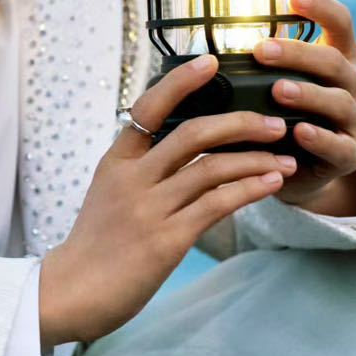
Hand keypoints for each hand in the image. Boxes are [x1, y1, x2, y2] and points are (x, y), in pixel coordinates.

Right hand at [37, 54, 296, 346]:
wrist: (69, 293)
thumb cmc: (93, 248)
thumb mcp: (107, 198)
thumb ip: (138, 173)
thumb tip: (180, 154)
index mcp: (114, 164)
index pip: (147, 108)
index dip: (179, 82)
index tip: (209, 62)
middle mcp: (131, 179)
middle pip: (191, 134)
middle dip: (239, 123)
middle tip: (275, 122)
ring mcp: (148, 208)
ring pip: (211, 168)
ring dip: (255, 159)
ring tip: (286, 157)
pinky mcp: (166, 239)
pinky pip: (216, 204)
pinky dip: (249, 189)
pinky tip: (272, 184)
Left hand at [253, 0, 355, 214]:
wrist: (297, 166)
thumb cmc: (288, 107)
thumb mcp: (283, 69)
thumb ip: (284, 26)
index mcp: (339, 58)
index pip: (341, 24)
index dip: (321, 7)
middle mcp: (353, 86)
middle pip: (334, 62)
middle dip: (298, 53)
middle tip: (260, 49)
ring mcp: (354, 122)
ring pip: (339, 102)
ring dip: (308, 94)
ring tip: (278, 90)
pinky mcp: (347, 156)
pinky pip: (339, 146)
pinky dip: (320, 138)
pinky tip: (299, 131)